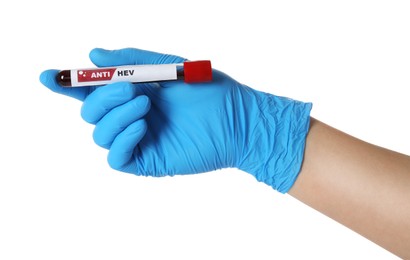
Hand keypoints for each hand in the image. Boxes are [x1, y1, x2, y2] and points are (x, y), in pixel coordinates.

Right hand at [40, 48, 311, 192]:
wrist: (238, 119)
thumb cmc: (209, 92)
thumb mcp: (169, 65)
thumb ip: (132, 58)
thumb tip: (93, 54)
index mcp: (134, 94)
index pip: (92, 91)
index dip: (68, 85)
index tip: (49, 76)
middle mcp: (131, 117)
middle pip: (90, 112)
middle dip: (103, 97)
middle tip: (132, 87)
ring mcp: (138, 140)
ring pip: (99, 134)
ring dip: (115, 115)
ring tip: (146, 105)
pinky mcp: (148, 160)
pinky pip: (116, 157)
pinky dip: (122, 138)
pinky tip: (143, 126)